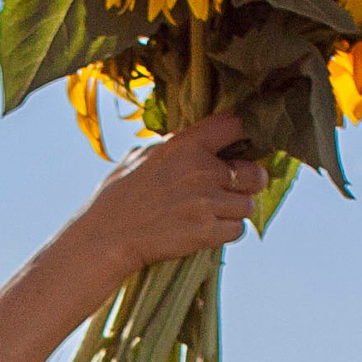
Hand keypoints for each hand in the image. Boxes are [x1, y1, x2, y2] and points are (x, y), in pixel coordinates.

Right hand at [76, 113, 266, 271]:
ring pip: (248, 205)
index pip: (236, 125)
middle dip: (250, 182)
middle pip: (256, 173)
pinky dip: (226, 232)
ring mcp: (205, 202)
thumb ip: (173, 145)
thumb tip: (198, 138)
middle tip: (234, 188)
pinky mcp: (206, 232)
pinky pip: (238, 230)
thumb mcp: (140, 156)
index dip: (248, 132)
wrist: (106, 237)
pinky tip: (205, 229)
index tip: (247, 143)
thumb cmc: (119, 196)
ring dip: (234, 211)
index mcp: (185, 145)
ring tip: (211, 213)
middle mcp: (201, 171)